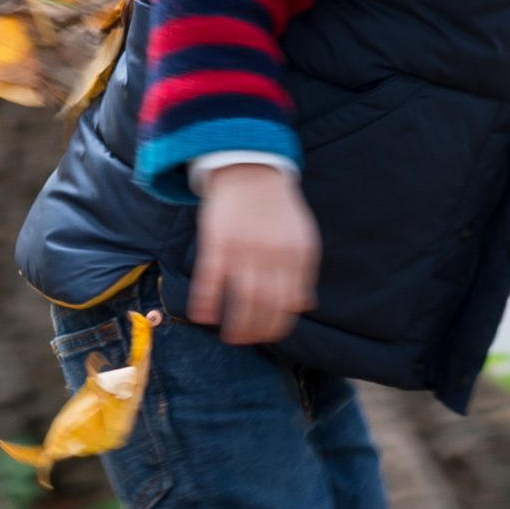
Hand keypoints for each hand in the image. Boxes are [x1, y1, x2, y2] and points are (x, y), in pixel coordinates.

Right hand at [190, 161, 317, 344]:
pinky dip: (207, 301)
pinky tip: (203, 317)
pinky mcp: (218, 240)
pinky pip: (211, 278)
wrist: (251, 168)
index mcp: (297, 253)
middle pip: (268, 304)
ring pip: (242, 297)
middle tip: (247, 340)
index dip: (280, 323)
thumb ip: (303, 271)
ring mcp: (244, 247)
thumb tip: (305, 306)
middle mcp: (273, 253)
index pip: (291, 300)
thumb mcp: (300, 236)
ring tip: (231, 338)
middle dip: (258, 330)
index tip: (270, 335)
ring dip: (237, 324)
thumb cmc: (277, 207)